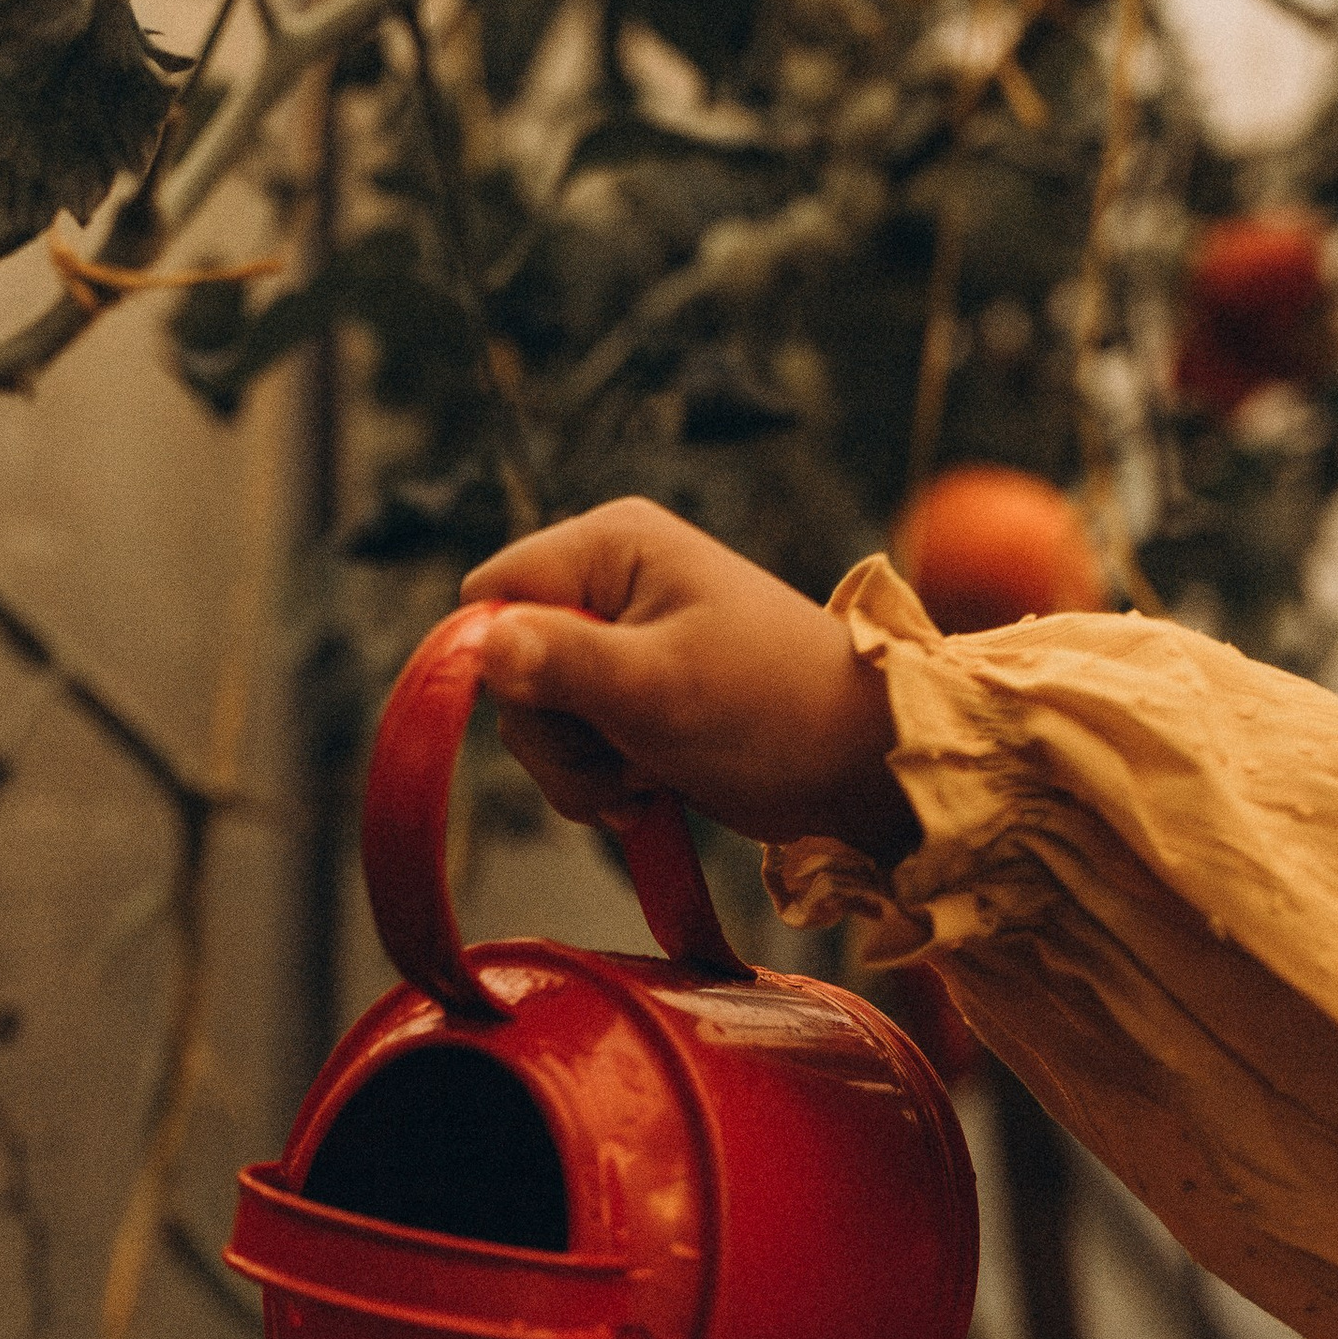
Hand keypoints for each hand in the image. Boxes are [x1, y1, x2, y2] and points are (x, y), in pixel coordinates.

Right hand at [460, 498, 914, 858]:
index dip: (503, 661)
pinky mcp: (632, 703)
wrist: (859, 767)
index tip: (560, 707)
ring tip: (647, 779)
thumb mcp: (658, 686)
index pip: (491, 594)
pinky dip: (598, 783)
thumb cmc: (773, 710)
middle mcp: (608, 585)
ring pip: (536, 721)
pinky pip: (572, 749)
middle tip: (624, 755)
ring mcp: (619, 647)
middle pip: (508, 668)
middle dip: (555, 734)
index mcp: (611, 545)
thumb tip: (477, 646)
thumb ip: (563, 662)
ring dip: (579, 770)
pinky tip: (648, 793)